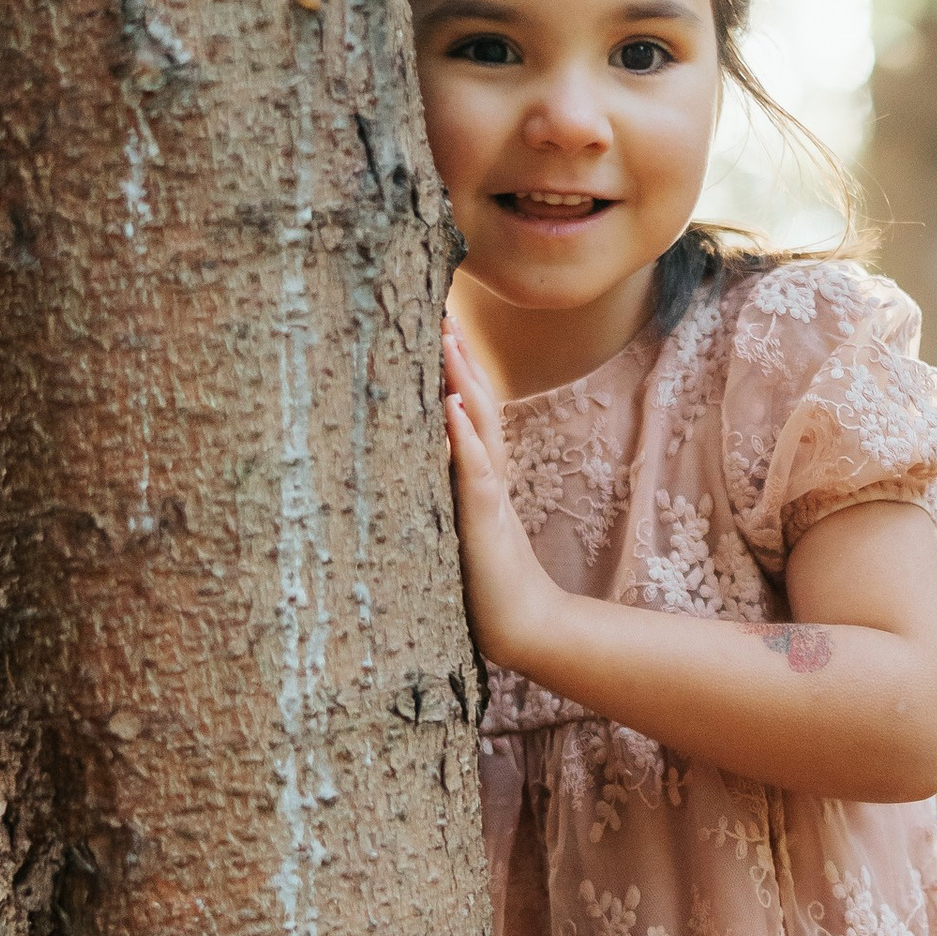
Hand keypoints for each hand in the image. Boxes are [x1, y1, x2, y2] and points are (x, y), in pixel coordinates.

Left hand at [442, 315, 562, 673]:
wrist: (524, 628)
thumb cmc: (484, 586)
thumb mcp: (455, 531)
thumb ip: (442, 498)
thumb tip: (411, 468)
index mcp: (479, 475)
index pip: (468, 410)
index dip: (455, 369)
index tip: (434, 324)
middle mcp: (487, 474)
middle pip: (476, 401)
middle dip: (458, 356)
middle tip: (439, 307)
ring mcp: (488, 493)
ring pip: (478, 423)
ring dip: (463, 378)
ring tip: (447, 336)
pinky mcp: (483, 519)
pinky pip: (474, 468)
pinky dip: (463, 434)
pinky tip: (451, 404)